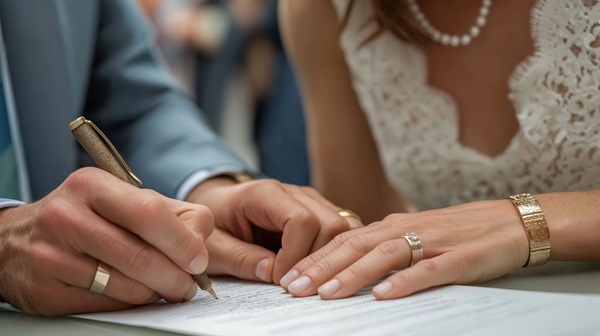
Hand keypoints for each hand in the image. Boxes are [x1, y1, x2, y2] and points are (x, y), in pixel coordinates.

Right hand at [0, 168, 212, 314]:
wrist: (16, 240)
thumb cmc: (85, 216)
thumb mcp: (122, 199)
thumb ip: (170, 212)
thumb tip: (201, 238)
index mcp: (92, 185)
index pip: (150, 214)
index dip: (183, 242)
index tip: (199, 261)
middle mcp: (67, 216)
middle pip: (141, 256)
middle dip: (176, 277)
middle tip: (189, 285)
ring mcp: (51, 255)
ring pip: (126, 286)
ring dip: (156, 293)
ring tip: (163, 287)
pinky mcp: (45, 291)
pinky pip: (106, 305)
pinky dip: (130, 303)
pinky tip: (134, 293)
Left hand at [186, 178, 363, 283]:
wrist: (218, 204)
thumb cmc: (214, 224)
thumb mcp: (214, 245)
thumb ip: (239, 258)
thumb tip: (272, 272)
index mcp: (264, 194)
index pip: (301, 220)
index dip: (295, 255)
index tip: (279, 279)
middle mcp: (294, 192)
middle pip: (330, 223)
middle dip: (317, 260)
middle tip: (294, 285)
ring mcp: (310, 201)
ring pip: (343, 227)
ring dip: (329, 258)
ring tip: (306, 280)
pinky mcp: (319, 213)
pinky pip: (340, 231)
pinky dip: (333, 253)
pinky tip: (315, 271)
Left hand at [280, 200, 529, 299]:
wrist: (510, 222)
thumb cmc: (459, 231)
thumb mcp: (415, 234)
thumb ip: (384, 245)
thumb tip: (350, 260)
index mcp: (393, 225)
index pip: (345, 241)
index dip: (315, 258)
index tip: (289, 277)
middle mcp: (406, 229)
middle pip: (355, 246)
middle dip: (321, 267)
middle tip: (292, 288)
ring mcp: (432, 242)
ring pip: (384, 256)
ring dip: (352, 274)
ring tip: (325, 293)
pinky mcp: (459, 257)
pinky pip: (428, 270)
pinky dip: (405, 281)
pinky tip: (384, 295)